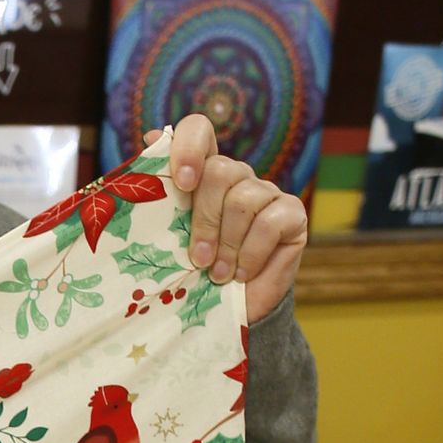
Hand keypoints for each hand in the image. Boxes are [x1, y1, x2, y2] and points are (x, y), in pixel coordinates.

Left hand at [163, 113, 307, 322]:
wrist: (226, 313)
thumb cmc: (191, 274)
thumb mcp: (166, 239)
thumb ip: (158, 196)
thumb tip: (149, 136)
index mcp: (202, 172)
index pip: (199, 130)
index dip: (189, 147)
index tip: (182, 183)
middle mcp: (237, 175)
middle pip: (221, 171)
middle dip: (205, 219)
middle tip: (198, 258)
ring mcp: (267, 193)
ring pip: (243, 199)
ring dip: (227, 244)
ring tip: (218, 274)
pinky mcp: (292, 214)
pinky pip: (270, 222)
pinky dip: (250, 254)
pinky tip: (241, 274)